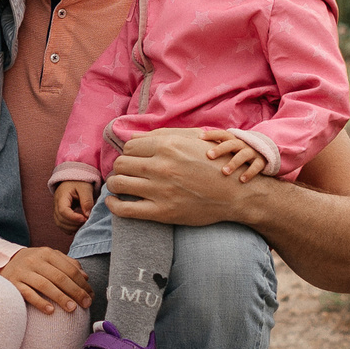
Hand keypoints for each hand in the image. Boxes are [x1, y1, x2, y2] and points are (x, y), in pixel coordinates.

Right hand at [1, 246, 91, 314]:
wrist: (3, 264)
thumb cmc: (33, 264)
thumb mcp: (49, 259)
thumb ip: (67, 264)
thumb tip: (85, 277)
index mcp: (47, 253)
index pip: (69, 268)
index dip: (82, 283)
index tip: (90, 295)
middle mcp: (34, 260)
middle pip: (59, 277)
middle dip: (75, 291)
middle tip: (86, 304)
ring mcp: (22, 272)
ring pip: (45, 285)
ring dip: (60, 297)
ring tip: (72, 309)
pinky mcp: (12, 284)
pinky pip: (27, 294)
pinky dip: (40, 302)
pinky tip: (50, 311)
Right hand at [53, 179, 93, 229]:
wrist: (73, 179)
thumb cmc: (79, 182)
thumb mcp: (85, 188)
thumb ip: (86, 201)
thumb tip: (87, 215)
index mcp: (61, 196)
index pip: (63, 211)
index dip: (73, 217)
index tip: (84, 218)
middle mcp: (56, 204)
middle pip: (60, 219)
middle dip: (74, 224)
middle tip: (86, 222)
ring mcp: (56, 210)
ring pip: (59, 224)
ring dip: (71, 228)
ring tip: (83, 225)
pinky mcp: (59, 214)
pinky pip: (61, 225)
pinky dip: (69, 228)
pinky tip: (78, 226)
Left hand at [106, 128, 262, 226]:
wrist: (235, 193)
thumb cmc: (214, 163)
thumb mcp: (192, 141)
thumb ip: (161, 136)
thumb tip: (130, 136)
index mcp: (168, 146)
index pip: (129, 147)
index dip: (128, 153)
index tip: (133, 160)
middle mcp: (162, 166)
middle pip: (121, 164)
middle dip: (120, 168)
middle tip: (126, 173)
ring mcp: (161, 190)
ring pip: (118, 183)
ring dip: (115, 184)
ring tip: (120, 185)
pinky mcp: (162, 212)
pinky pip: (125, 210)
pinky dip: (114, 205)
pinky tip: (114, 201)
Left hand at [202, 130, 268, 181]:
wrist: (264, 154)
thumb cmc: (239, 153)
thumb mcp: (230, 148)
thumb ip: (217, 148)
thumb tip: (194, 150)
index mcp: (233, 140)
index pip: (222, 134)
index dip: (212, 134)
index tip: (200, 137)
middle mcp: (242, 144)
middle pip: (231, 144)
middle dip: (220, 149)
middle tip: (209, 156)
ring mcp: (252, 152)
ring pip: (243, 155)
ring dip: (233, 163)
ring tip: (224, 172)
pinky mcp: (261, 161)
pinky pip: (256, 166)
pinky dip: (249, 173)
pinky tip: (241, 180)